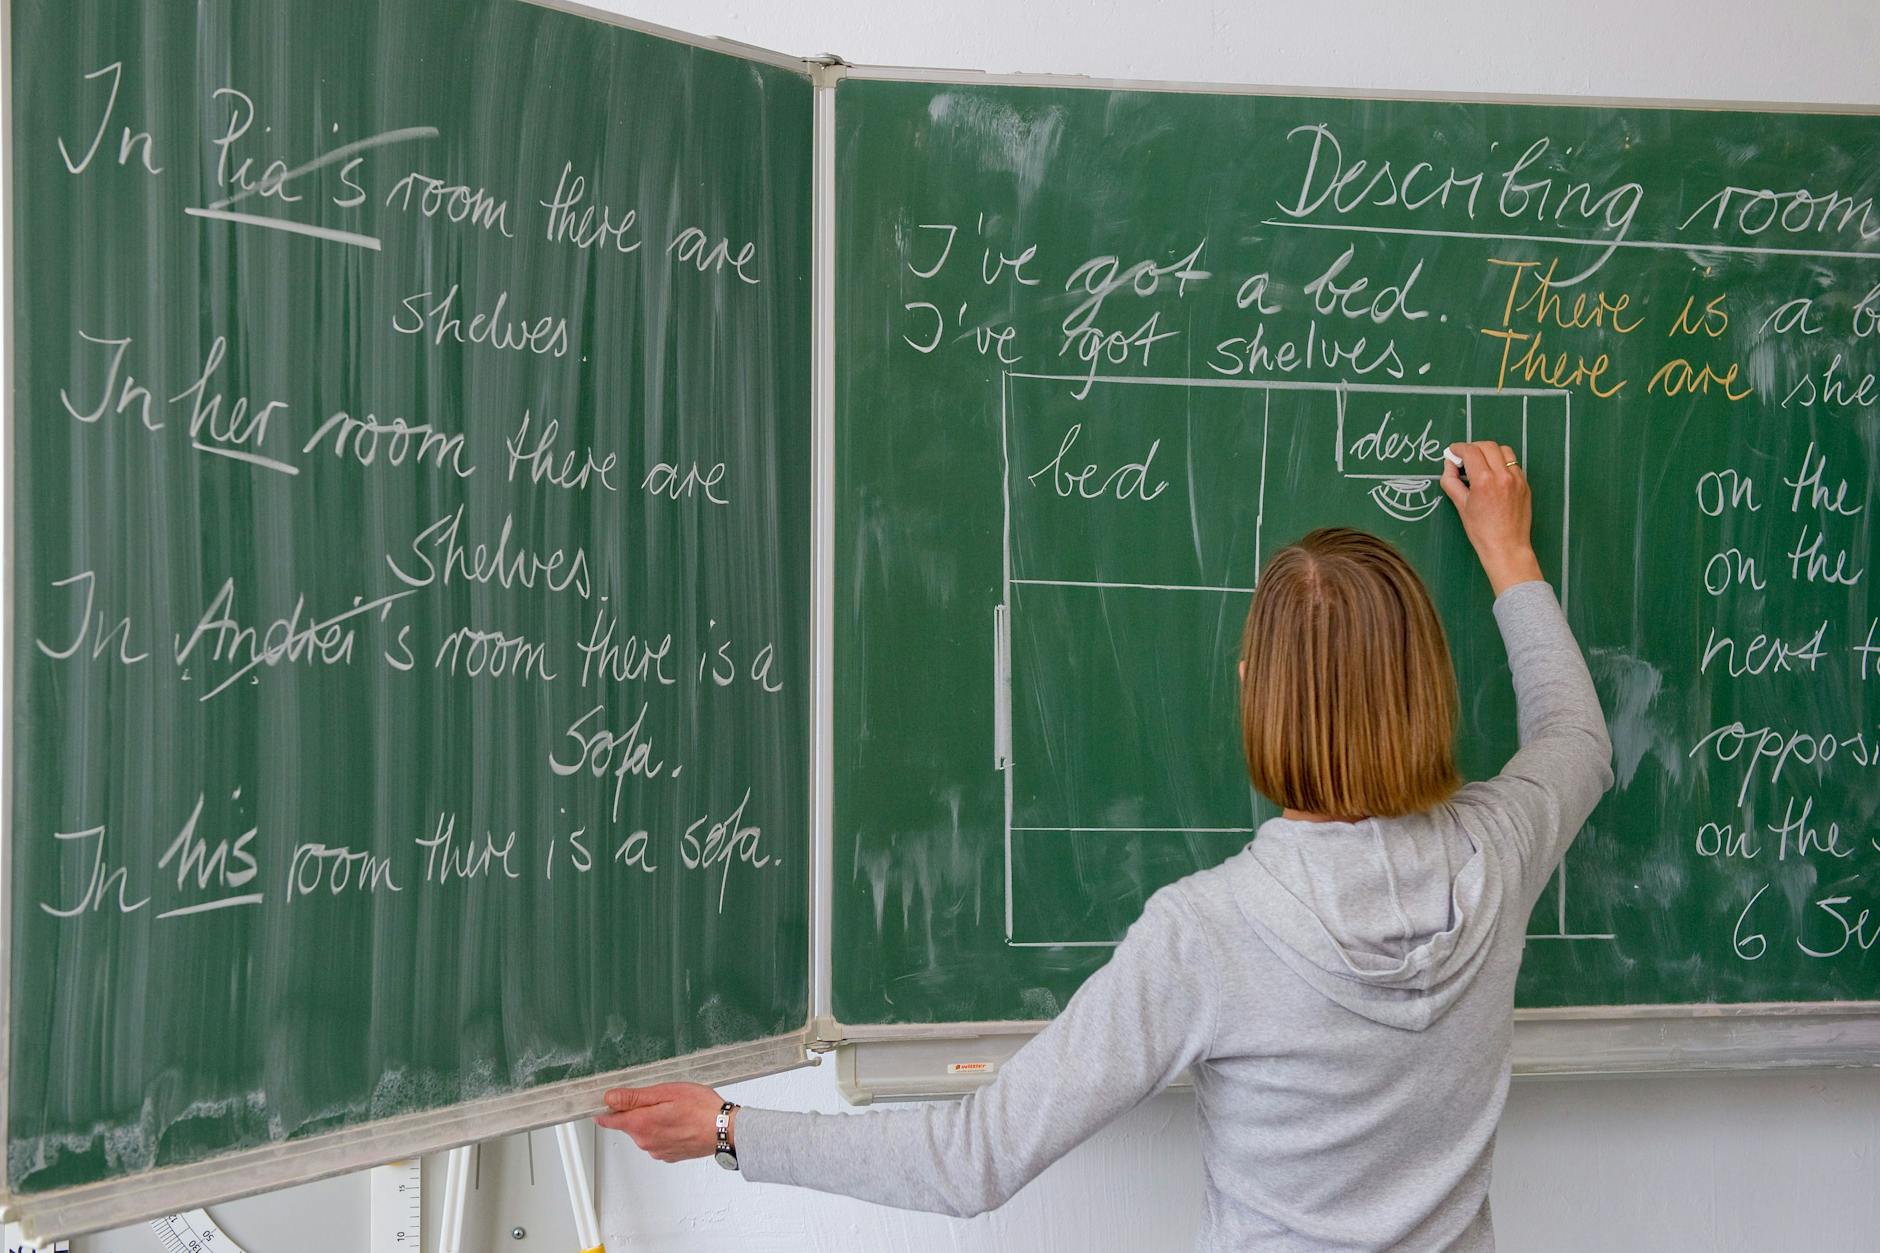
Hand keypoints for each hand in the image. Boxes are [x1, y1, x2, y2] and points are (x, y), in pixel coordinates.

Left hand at [595, 1082, 729, 1162]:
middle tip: (660, 1097)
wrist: (725, 1131)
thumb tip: (609, 1098)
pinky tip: (680, 1121)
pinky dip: (664, 1130)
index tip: (607, 1101)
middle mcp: (645, 1142)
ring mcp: (657, 1151)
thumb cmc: (701, 1108)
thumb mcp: (666, 1092)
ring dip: (652, 1120)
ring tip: (676, 1109)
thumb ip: (634, 1097)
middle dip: (637, 1110)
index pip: (608, 1120)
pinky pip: (657, 1140)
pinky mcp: (668, 1156)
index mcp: (641, 1124)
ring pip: (644, 1131)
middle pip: (628, 1124)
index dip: (604, 1109)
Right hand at [1440, 440, 1543, 595]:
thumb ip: (1451, 481)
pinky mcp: (1525, 484)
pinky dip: (1501, 462)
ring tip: (1481, 463)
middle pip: (1487, 446)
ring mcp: (1517, 479)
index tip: (1453, 452)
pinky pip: (1513, 464)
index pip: (1471, 451)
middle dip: (1473, 447)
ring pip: (1503, 450)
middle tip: (1464, 457)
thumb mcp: (1460, 506)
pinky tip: (1494, 474)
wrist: (1506, 547)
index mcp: (1484, 481)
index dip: (1459, 448)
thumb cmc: (1482, 531)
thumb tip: (1449, 465)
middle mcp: (1502, 476)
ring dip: (1489, 451)